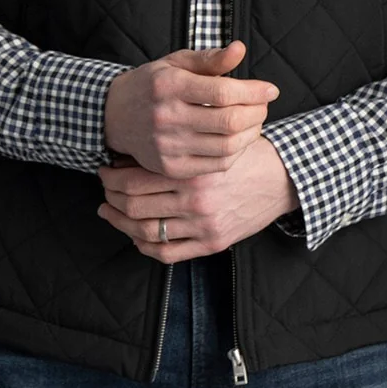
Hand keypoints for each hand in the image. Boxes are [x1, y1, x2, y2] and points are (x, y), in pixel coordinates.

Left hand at [96, 135, 299, 261]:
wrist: (282, 179)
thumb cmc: (245, 151)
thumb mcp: (215, 135)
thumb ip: (182, 137)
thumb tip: (139, 140)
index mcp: (193, 171)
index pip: (135, 179)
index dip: (112, 176)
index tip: (105, 168)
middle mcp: (195, 201)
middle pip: (134, 206)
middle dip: (111, 197)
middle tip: (104, 188)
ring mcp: (203, 225)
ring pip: (146, 231)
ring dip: (121, 222)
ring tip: (110, 211)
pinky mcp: (212, 243)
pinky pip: (167, 253)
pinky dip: (144, 246)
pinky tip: (135, 235)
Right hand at [103, 40, 278, 178]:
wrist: (114, 115)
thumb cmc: (153, 84)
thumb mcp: (176, 62)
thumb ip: (210, 58)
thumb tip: (240, 49)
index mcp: (170, 85)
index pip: (223, 92)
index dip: (254, 92)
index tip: (271, 89)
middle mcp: (167, 116)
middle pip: (228, 121)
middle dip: (257, 113)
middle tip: (264, 105)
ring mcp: (167, 146)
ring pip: (226, 147)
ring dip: (251, 134)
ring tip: (254, 121)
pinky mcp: (170, 166)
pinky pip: (215, 165)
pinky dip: (235, 153)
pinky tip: (238, 139)